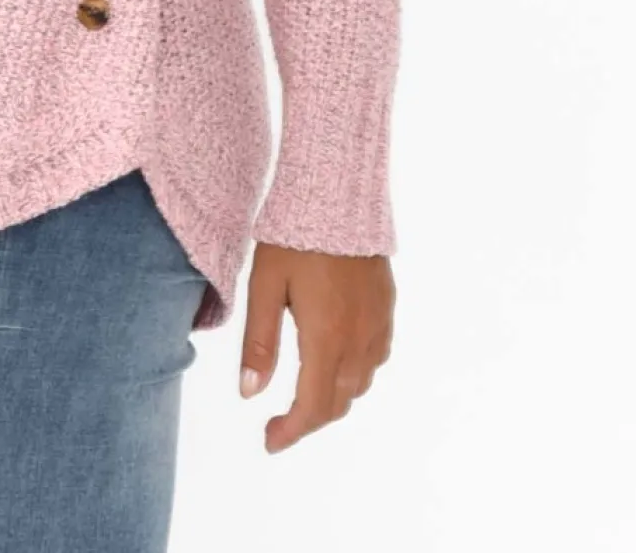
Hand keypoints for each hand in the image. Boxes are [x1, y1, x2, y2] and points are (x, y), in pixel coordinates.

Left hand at [238, 242, 393, 452]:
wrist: (338, 194)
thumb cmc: (293, 237)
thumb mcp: (265, 287)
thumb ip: (259, 342)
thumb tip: (249, 394)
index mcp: (326, 339)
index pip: (312, 406)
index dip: (291, 431)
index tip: (269, 440)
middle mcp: (358, 340)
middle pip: (338, 402)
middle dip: (308, 420)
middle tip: (279, 422)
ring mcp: (377, 324)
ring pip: (360, 384)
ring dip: (332, 398)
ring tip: (304, 394)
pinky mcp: (386, 306)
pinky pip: (376, 357)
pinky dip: (355, 373)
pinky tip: (336, 361)